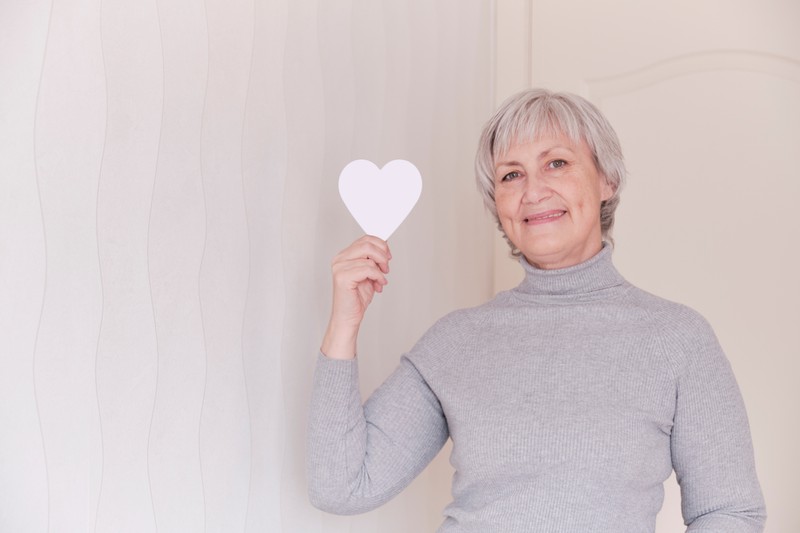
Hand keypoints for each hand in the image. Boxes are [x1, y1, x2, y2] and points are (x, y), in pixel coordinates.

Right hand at [321, 235, 390, 358]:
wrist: (348, 317)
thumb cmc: (357, 298)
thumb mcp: (369, 274)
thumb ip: (373, 259)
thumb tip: (384, 244)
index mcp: (344, 256)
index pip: (364, 239)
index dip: (380, 245)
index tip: (388, 255)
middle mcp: (340, 259)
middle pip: (366, 244)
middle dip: (382, 255)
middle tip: (387, 268)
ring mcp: (339, 267)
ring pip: (368, 257)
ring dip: (380, 269)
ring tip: (381, 280)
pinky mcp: (342, 277)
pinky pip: (367, 269)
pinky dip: (377, 276)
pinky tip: (378, 285)